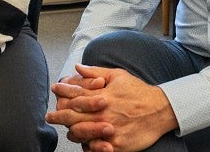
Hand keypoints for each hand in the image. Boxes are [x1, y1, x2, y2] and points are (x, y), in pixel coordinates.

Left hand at [46, 64, 177, 151]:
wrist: (161, 110)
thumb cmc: (139, 92)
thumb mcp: (118, 76)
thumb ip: (96, 72)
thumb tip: (78, 67)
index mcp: (102, 95)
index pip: (75, 93)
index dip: (62, 91)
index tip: (54, 88)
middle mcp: (103, 113)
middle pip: (73, 115)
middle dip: (58, 115)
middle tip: (49, 116)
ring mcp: (109, 130)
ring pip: (80, 133)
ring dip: (70, 130)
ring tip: (65, 129)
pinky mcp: (116, 145)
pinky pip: (95, 148)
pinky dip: (87, 146)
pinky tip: (83, 143)